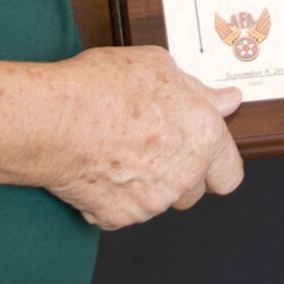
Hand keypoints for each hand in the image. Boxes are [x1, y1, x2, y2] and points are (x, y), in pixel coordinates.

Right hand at [45, 46, 243, 228]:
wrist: (53, 120)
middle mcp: (184, 174)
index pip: (229, 173)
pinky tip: (100, 166)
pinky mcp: (118, 218)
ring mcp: (152, 201)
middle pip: (194, 190)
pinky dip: (115, 195)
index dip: (217, 164)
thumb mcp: (159, 66)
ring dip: (148, 184)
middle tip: (153, 147)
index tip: (204, 156)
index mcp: (203, 136)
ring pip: (159, 201)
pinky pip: (124, 211)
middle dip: (180, 174)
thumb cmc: (102, 87)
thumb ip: (199, 90)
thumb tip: (227, 100)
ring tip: (120, 150)